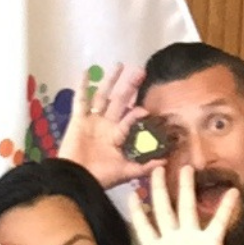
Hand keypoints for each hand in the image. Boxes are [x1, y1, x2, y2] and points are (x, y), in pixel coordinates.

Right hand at [57, 63, 160, 189]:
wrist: (77, 179)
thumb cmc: (100, 177)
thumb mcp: (126, 172)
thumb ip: (145, 166)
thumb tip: (166, 161)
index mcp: (118, 135)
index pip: (131, 118)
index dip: (138, 112)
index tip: (147, 109)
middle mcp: (107, 125)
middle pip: (120, 101)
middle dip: (130, 87)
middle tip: (140, 72)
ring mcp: (93, 120)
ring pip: (103, 96)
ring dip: (110, 81)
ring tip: (120, 65)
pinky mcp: (78, 120)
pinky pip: (80, 100)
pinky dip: (82, 86)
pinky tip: (85, 72)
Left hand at [115, 166, 238, 244]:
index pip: (143, 227)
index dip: (137, 212)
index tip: (130, 194)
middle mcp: (173, 240)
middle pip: (164, 210)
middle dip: (160, 190)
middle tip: (156, 168)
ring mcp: (192, 239)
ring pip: (188, 209)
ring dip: (187, 189)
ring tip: (187, 168)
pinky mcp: (211, 243)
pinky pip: (218, 223)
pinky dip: (225, 208)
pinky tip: (232, 192)